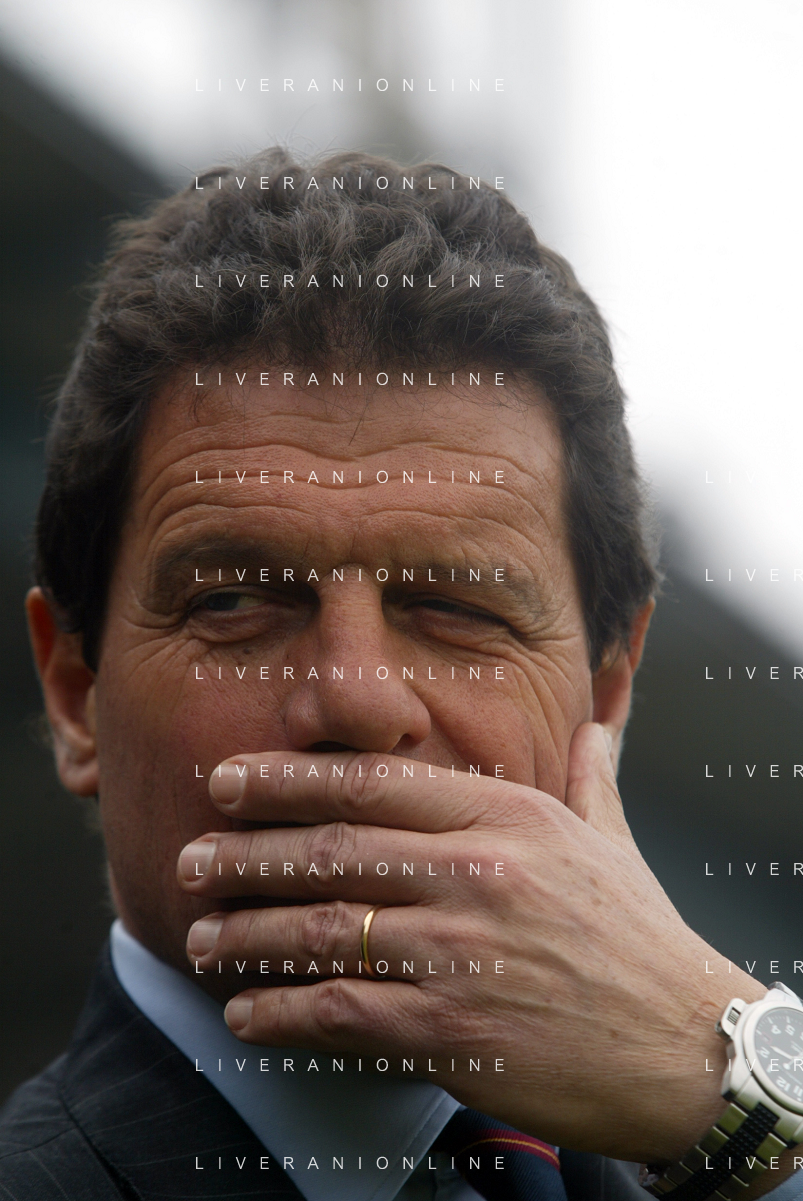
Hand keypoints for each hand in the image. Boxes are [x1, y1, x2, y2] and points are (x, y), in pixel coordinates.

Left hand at [176, 722, 765, 1163]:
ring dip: (249, 932)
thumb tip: (595, 723)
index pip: (374, 782)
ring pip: (324, 928)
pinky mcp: (453, 1027)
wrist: (685, 1045)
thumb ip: (589, 776)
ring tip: (201, 935)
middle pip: (333, 850)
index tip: (230, 780)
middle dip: (247, 852)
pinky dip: (282, 1012)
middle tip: (190, 856)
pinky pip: (342, 1012)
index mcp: (507, 815)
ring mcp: (462, 949)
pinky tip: (246, 1012)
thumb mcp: (611, 841)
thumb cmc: (641, 938)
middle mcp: (477, 871)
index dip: (290, 778)